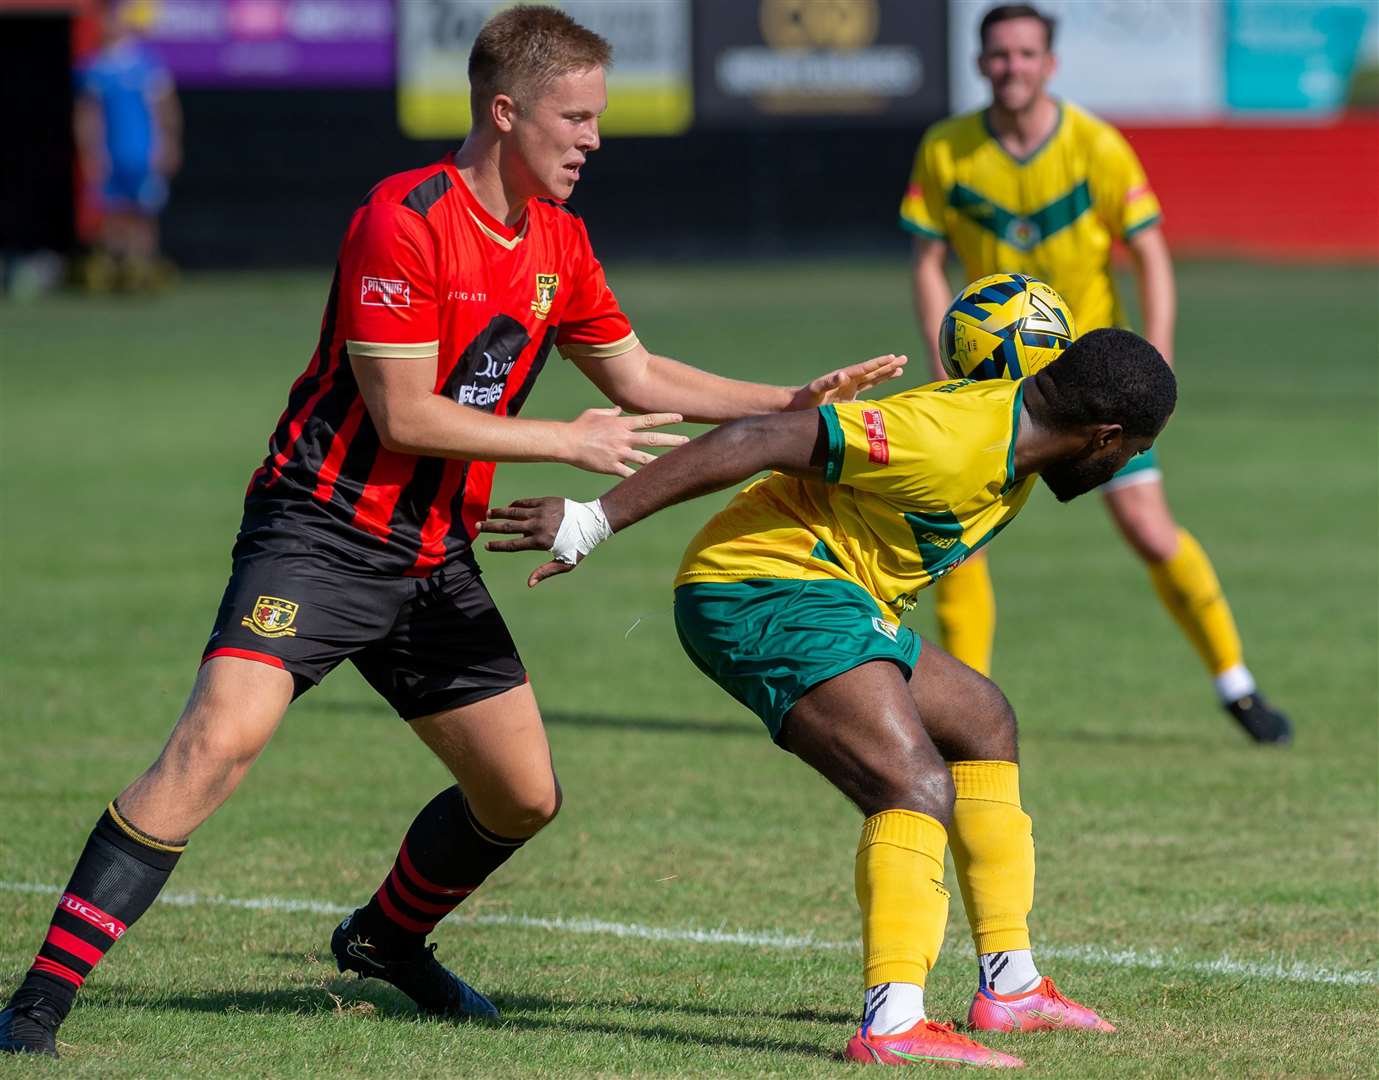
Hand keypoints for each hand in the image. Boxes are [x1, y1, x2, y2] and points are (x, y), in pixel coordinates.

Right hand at [480, 498, 576, 586]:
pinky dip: (515, 505)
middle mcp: (537, 526)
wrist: (592, 522)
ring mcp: (540, 512)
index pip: (513, 545)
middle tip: (477, 527)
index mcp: (540, 542)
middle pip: (508, 527)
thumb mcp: (565, 563)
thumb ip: (546, 572)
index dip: (498, 545)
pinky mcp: (545, 501)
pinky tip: (508, 508)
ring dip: (499, 513)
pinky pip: (525, 503)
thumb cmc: (579, 546)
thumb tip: (529, 584)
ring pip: (514, 512)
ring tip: (488, 514)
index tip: (486, 546)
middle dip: (490, 527)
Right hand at [565, 407, 687, 476]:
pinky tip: (653, 484)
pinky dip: (641, 479)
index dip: (666, 418)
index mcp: (622, 424)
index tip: (680, 417)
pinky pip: (629, 474)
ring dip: (662, 461)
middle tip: (688, 442)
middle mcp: (624, 438)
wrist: (567, 442)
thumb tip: (619, 409)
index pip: (649, 420)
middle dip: (672, 440)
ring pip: (645, 458)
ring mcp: (619, 453)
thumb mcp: (596, 413)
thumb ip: (610, 412)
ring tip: (676, 464)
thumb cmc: (580, 426)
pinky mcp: (612, 467)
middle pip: (653, 439)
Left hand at [788, 354, 907, 409]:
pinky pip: (867, 391)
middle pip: (873, 371)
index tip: (892, 357)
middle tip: (905, 358)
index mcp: (844, 378)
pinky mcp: (849, 398)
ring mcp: (850, 389)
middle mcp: (849, 381)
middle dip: (888, 365)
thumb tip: (843, 375)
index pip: (865, 369)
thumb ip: (828, 382)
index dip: (879, 364)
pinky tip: (885, 386)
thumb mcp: (816, 390)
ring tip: (900, 369)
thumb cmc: (806, 397)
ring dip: (886, 374)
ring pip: (873, 379)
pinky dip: (877, 387)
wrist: (799, 404)